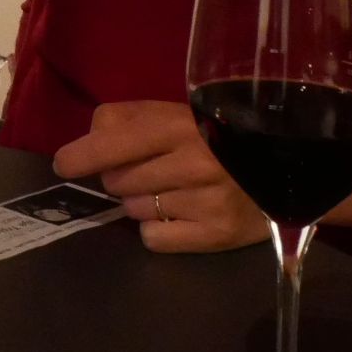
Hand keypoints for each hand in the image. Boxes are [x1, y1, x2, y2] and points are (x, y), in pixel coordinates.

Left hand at [53, 100, 270, 253]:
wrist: (288, 169)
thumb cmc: (221, 137)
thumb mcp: (180, 113)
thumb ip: (131, 118)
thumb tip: (89, 137)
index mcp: (183, 125)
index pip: (115, 142)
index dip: (82, 155)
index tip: (64, 164)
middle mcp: (196, 164)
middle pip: (117, 180)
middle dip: (119, 177)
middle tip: (146, 170)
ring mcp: (207, 203)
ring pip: (133, 210)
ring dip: (138, 202)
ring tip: (170, 191)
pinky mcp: (216, 236)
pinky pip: (154, 239)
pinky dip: (156, 230)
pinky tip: (179, 215)